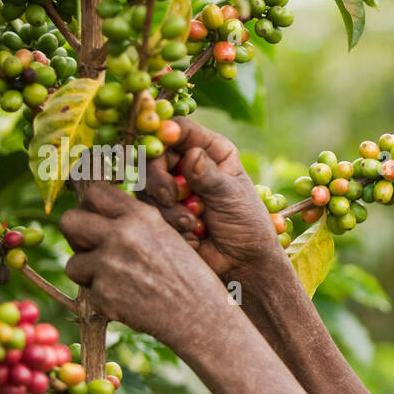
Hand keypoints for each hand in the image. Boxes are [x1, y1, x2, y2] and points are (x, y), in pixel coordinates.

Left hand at [60, 183, 229, 348]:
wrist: (201, 317)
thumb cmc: (189, 278)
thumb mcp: (168, 237)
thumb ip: (133, 224)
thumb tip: (96, 218)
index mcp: (141, 216)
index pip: (94, 194)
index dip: (89, 207)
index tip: (94, 219)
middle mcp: (122, 235)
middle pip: (69, 221)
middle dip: (75, 236)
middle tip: (90, 249)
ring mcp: (110, 265)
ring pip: (73, 264)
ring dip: (88, 274)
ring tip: (116, 282)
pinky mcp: (104, 295)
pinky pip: (89, 294)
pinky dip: (104, 300)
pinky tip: (129, 301)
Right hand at [142, 118, 283, 281]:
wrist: (242, 264)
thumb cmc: (247, 225)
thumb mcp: (231, 197)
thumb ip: (209, 176)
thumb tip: (191, 154)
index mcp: (212, 150)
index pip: (181, 129)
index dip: (166, 131)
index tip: (160, 137)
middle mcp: (188, 164)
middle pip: (153, 154)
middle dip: (159, 177)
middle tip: (172, 196)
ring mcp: (172, 186)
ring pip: (146, 183)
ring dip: (168, 206)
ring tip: (195, 223)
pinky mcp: (161, 210)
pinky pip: (148, 209)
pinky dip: (169, 222)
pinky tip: (193, 233)